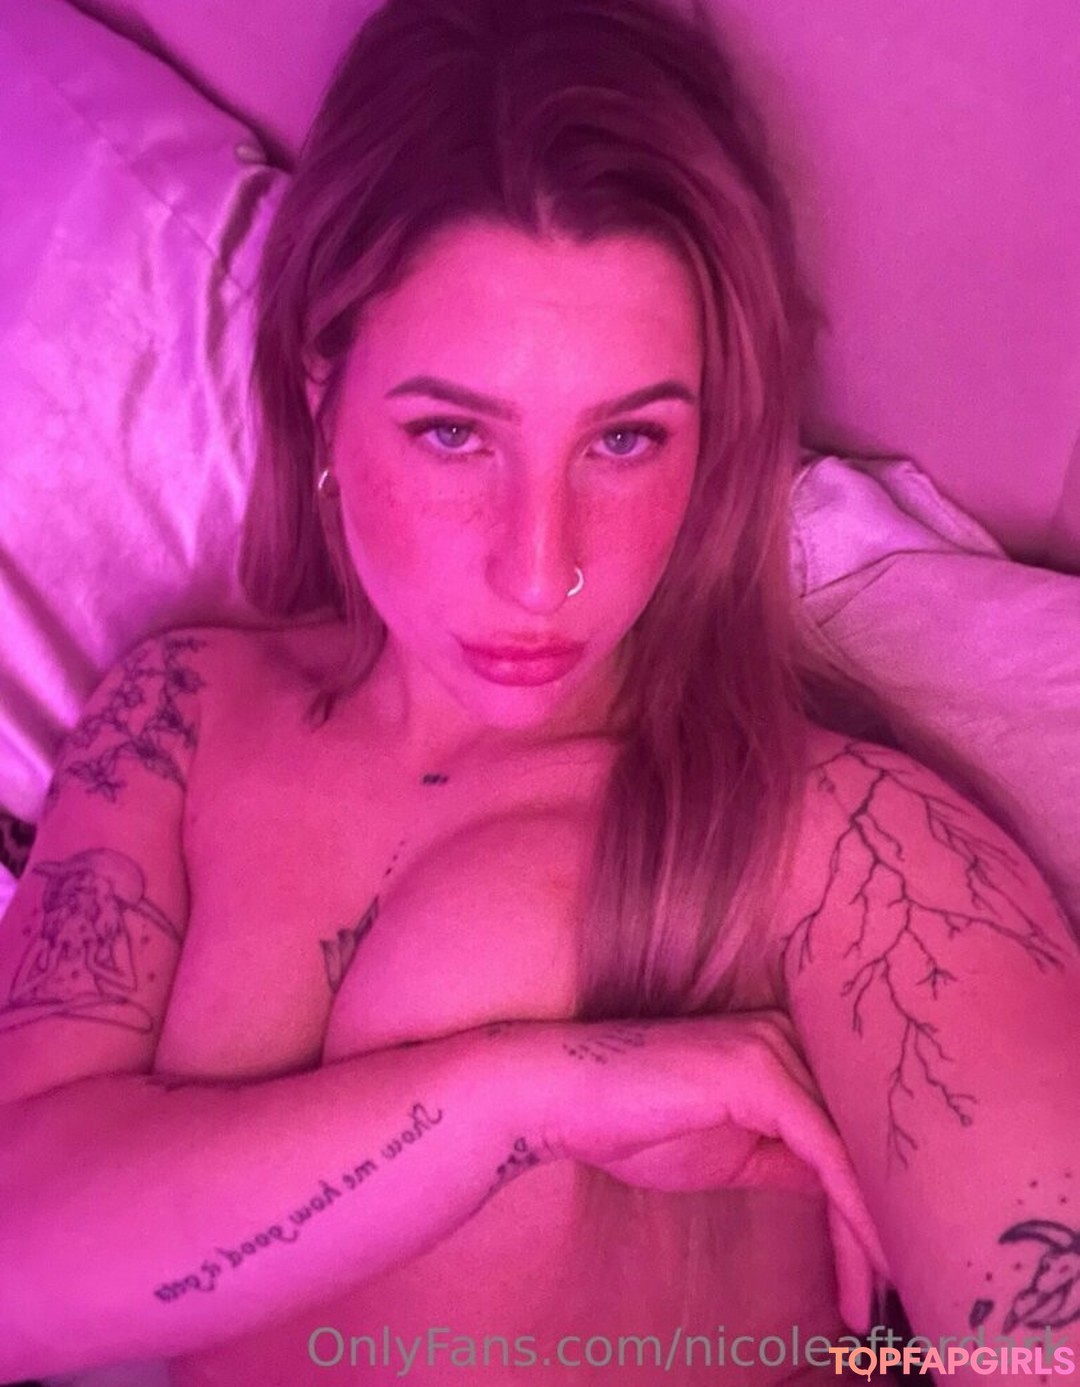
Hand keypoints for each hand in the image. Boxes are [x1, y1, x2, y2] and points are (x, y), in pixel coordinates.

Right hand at [546, 1009, 887, 1331]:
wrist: (562, 1097)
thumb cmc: (635, 1121)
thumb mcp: (732, 1152)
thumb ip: (789, 1158)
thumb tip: (847, 1194)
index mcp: (787, 1049)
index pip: (849, 1132)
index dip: (874, 1203)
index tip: (889, 1272)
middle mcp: (791, 1037)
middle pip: (861, 1140)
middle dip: (884, 1221)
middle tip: (909, 1295)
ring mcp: (776, 1049)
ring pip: (853, 1150)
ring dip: (875, 1233)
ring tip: (882, 1299)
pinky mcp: (759, 1074)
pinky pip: (827, 1152)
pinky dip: (854, 1212)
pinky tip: (869, 1262)